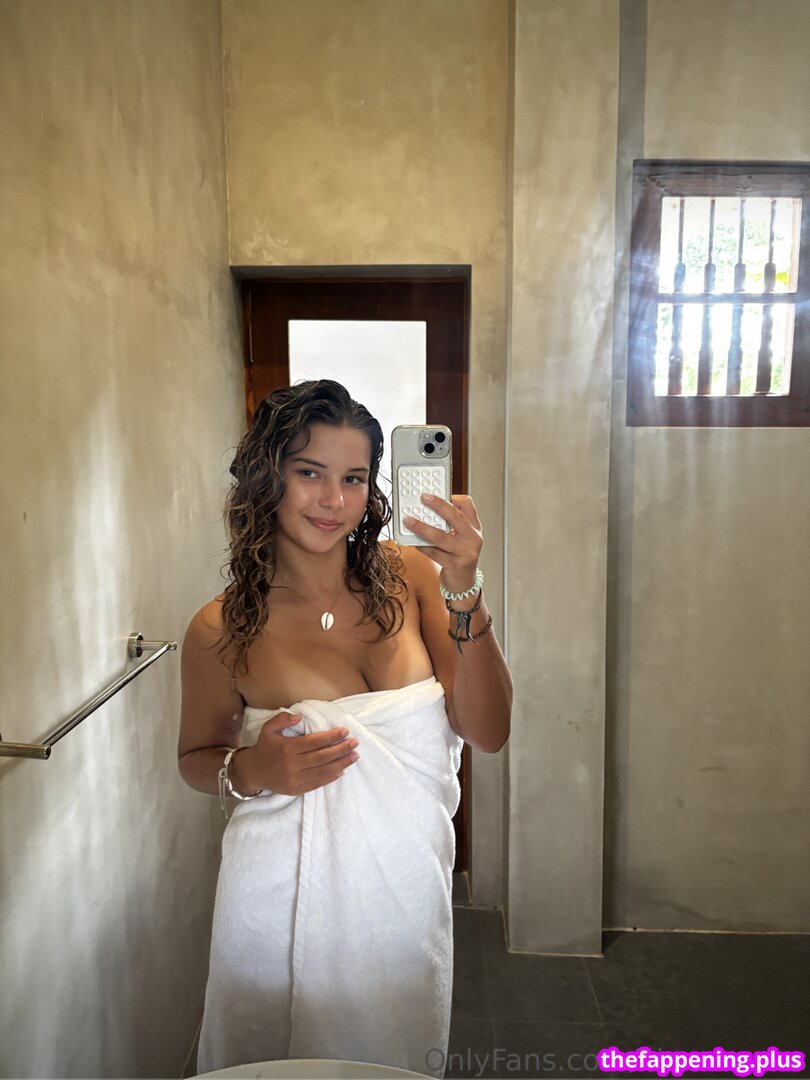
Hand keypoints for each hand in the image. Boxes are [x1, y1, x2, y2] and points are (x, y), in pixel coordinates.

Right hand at [233, 713, 358, 795]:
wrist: (252, 772)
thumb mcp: (268, 729)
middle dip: (341, 750)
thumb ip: (282, 719)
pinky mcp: (296, 790)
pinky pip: (316, 784)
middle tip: (355, 743)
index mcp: (287, 748)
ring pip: (322, 772)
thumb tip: (298, 716)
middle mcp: (292, 764)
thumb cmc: (264, 747)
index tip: (345, 732)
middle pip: (322, 757)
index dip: (331, 737)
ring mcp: (294, 779)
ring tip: (354, 756)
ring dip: (341, 764)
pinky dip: (330, 778)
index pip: (314, 742)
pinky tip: (341, 771)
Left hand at [403, 493, 482, 592]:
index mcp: (474, 528)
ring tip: (409, 521)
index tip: (435, 493)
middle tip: (423, 498)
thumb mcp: (462, 538)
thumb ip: (451, 523)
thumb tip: (429, 509)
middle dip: (438, 505)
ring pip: (441, 537)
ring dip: (422, 527)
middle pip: (456, 517)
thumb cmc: (460, 557)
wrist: (464, 584)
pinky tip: (412, 541)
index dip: (453, 497)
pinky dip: (421, 545)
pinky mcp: (455, 565)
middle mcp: (473, 539)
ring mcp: (465, 553)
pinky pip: (434, 553)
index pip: (468, 506)